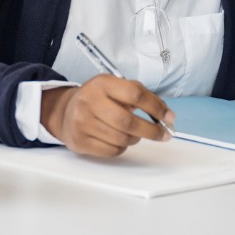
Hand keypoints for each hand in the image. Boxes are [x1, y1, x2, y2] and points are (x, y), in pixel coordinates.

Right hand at [40, 75, 174, 156]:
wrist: (65, 111)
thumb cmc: (98, 99)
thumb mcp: (114, 87)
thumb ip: (138, 95)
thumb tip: (165, 115)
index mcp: (102, 83)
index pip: (135, 94)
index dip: (156, 107)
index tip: (169, 117)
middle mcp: (89, 101)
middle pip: (128, 121)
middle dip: (151, 130)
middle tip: (163, 134)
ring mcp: (82, 122)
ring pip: (122, 139)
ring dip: (135, 139)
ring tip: (133, 133)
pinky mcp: (80, 141)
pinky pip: (112, 151)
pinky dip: (122, 148)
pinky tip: (118, 139)